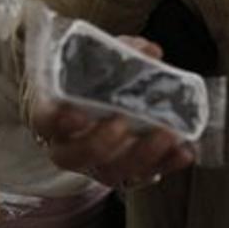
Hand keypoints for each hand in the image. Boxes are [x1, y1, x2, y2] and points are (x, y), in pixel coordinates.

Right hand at [31, 33, 191, 187]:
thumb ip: (119, 53)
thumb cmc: (85, 83)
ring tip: (167, 135)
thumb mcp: (94, 61)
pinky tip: (183, 151)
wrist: (89, 105)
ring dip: (141, 156)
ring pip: (110, 172)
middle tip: (122, 124)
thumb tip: (149, 51)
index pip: (45, 121)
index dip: (58, 120)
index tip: (77, 113)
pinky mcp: (122, 173)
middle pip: (77, 155)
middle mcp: (68, 146)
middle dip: (102, 143)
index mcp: (52, 115)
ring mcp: (95, 164)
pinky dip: (165, 164)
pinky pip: (142, 176)